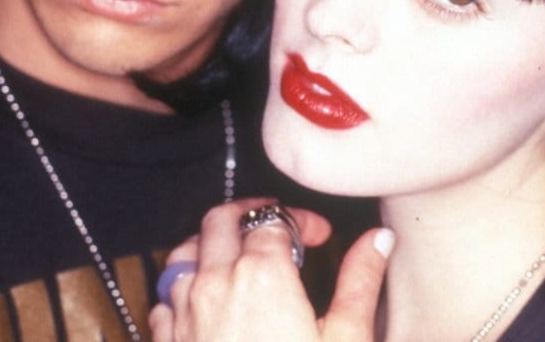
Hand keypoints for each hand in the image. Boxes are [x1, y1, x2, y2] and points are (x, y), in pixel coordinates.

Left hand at [149, 198, 393, 341]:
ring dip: (213, 247)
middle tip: (281, 231)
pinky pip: (166, 299)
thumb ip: (361, 283)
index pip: (273, 218)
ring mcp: (183, 315)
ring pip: (185, 254)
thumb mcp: (347, 340)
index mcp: (261, 275)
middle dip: (252, 215)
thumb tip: (378, 242)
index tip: (320, 237)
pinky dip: (185, 289)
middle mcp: (213, 285)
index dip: (300, 219)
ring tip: (243, 263)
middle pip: (220, 221)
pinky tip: (209, 305)